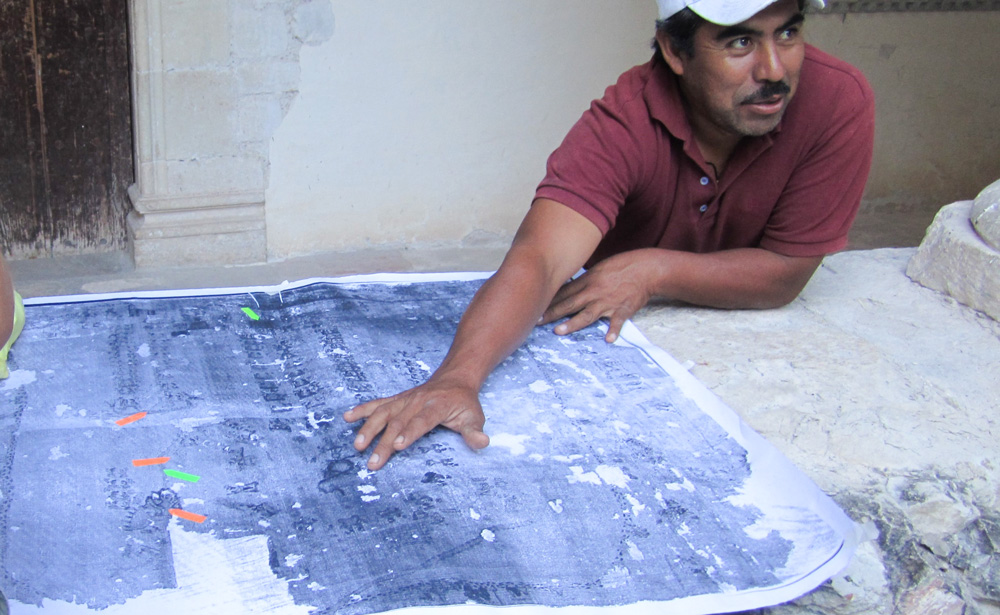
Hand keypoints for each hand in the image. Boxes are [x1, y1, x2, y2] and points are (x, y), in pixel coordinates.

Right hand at [343, 378, 489, 469]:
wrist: (454, 379)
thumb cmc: (464, 403)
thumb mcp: (474, 416)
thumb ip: (475, 431)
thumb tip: (483, 443)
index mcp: (437, 405)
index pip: (421, 421)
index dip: (409, 433)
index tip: (396, 446)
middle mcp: (417, 401)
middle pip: (398, 422)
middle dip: (384, 442)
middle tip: (373, 463)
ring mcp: (405, 399)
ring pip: (383, 413)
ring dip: (369, 428)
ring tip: (357, 445)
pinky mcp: (396, 399)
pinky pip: (377, 403)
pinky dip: (362, 409)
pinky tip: (347, 417)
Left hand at [540, 249, 660, 342]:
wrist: (645, 269)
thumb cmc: (622, 267)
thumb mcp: (599, 269)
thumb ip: (584, 281)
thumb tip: (568, 288)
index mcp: (588, 281)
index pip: (564, 292)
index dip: (548, 301)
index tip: (534, 307)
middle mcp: (595, 292)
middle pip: (570, 304)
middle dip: (552, 314)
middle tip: (536, 322)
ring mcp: (608, 302)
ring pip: (587, 314)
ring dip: (572, 323)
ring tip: (559, 331)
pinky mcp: (623, 309)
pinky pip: (617, 322)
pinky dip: (613, 331)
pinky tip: (608, 340)